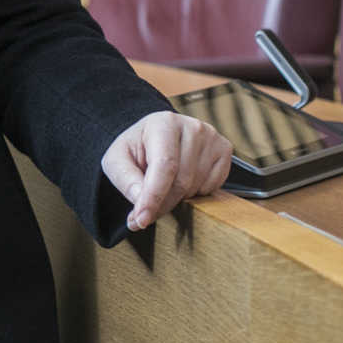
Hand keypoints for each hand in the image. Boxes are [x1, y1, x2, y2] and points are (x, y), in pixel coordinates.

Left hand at [101, 110, 232, 231]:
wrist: (155, 136)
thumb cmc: (137, 149)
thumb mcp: (117, 160)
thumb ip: (126, 179)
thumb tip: (141, 202)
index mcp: (163, 123)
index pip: (164, 166)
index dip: (153, 196)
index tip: (142, 219)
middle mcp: (192, 127)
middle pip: (182, 181)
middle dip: (162, 204)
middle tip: (144, 215)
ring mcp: (212, 137)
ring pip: (196, 186)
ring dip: (177, 199)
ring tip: (162, 188)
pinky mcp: (224, 150)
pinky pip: (212, 187)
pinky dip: (196, 193)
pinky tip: (182, 181)